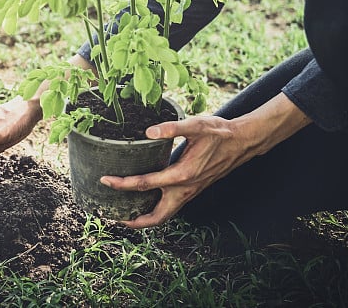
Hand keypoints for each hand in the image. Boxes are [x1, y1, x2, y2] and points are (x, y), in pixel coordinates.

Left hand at [100, 93, 310, 227]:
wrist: (242, 141)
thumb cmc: (219, 132)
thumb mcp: (196, 125)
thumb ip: (172, 128)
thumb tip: (149, 131)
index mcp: (182, 175)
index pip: (146, 184)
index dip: (123, 184)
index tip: (105, 180)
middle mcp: (185, 189)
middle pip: (156, 217)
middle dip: (133, 221)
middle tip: (112, 216)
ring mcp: (190, 192)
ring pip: (165, 215)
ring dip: (145, 219)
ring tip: (125, 215)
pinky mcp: (192, 190)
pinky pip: (171, 208)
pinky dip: (156, 210)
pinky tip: (145, 200)